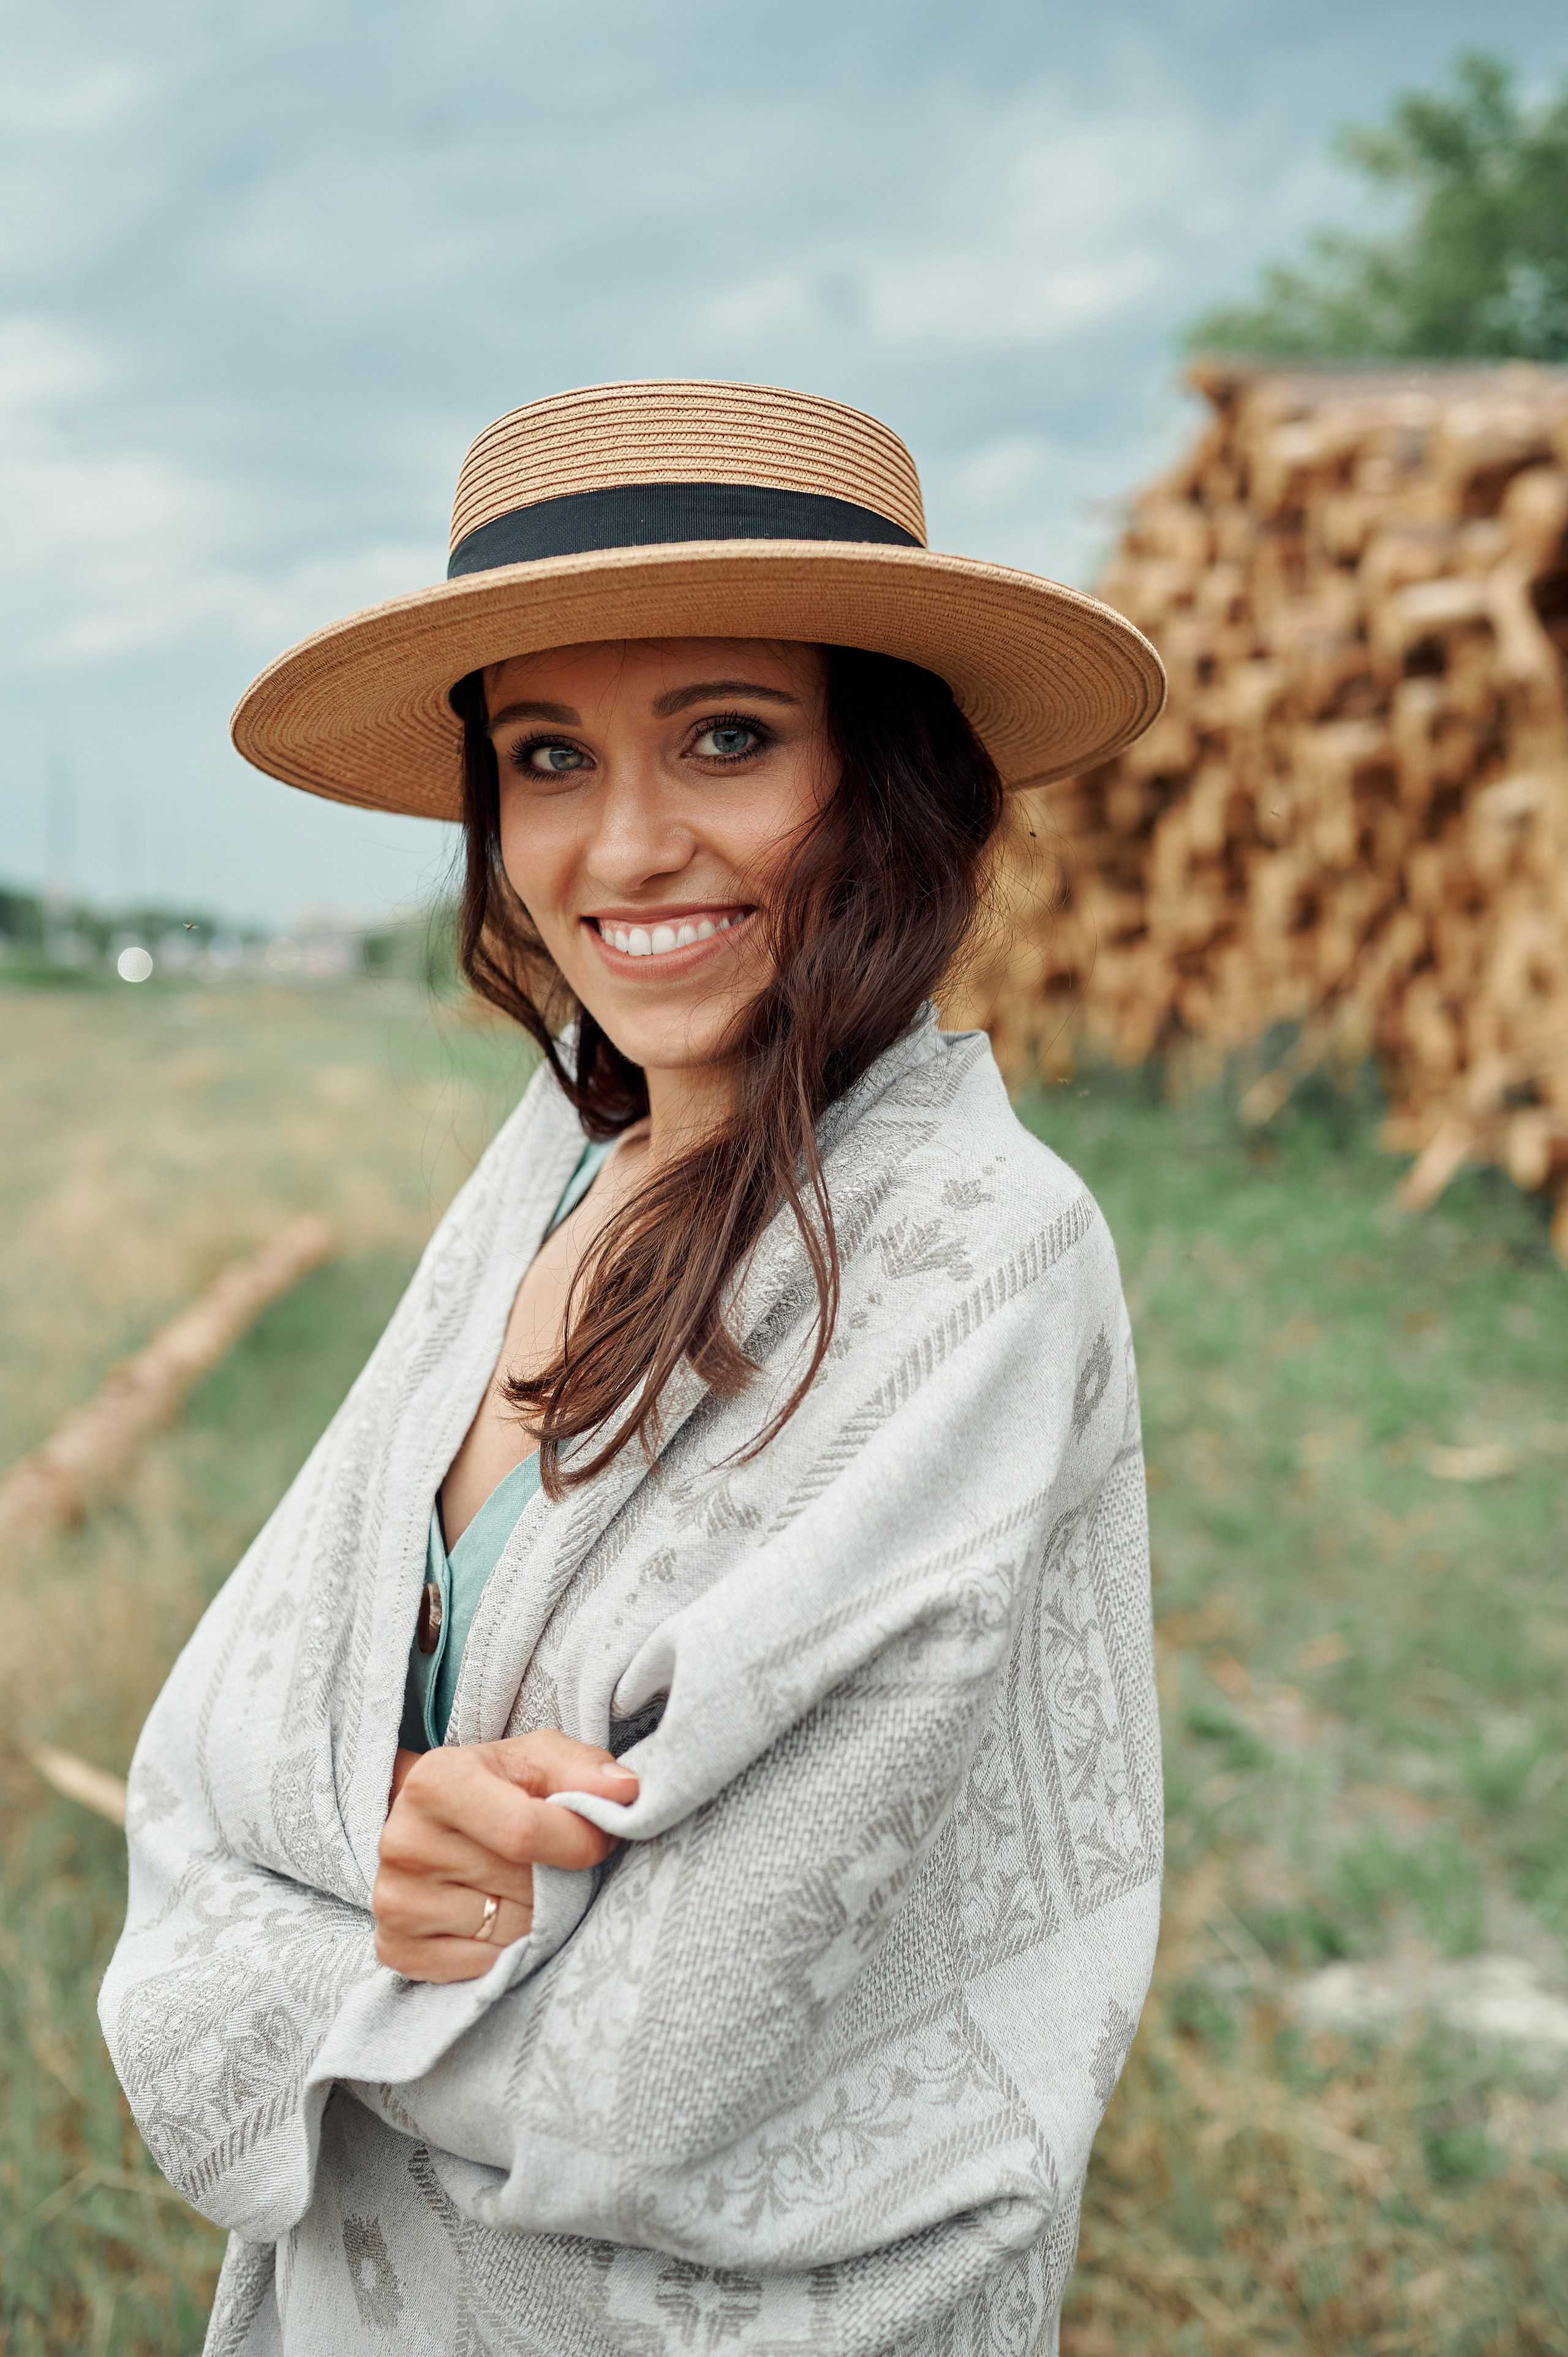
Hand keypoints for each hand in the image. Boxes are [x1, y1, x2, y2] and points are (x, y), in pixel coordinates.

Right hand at [374, 1730, 637, 1982]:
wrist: (434, 1823)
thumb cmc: (498, 1786)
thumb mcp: (539, 1758)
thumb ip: (584, 1769)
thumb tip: (628, 1792)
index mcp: (437, 1781)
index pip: (525, 1832)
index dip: (581, 1842)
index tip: (602, 1838)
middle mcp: (404, 1841)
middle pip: (523, 1887)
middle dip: (562, 1880)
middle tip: (562, 1865)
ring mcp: (394, 1900)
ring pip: (509, 1933)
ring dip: (543, 1918)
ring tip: (536, 1889)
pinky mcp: (396, 1947)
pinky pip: (484, 1968)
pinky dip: (511, 1951)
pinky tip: (506, 1918)